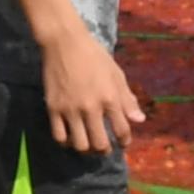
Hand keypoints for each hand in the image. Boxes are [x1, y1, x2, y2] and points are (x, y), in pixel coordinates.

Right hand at [40, 26, 143, 153]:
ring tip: (88, 144)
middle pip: (100, 144)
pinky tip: (71, 137)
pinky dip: (66, 142)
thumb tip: (139, 120)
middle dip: (105, 150)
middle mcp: (91, 107)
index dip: (125, 141)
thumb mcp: (116, 74)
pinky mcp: (53, 108)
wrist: (64, 42)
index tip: (123, 143)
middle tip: (105, 148)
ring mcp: (70, 110)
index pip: (122, 130)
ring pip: (80, 145)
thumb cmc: (94, 55)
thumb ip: (127, 99)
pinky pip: (59, 137)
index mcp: (110, 98)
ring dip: (86, 149)